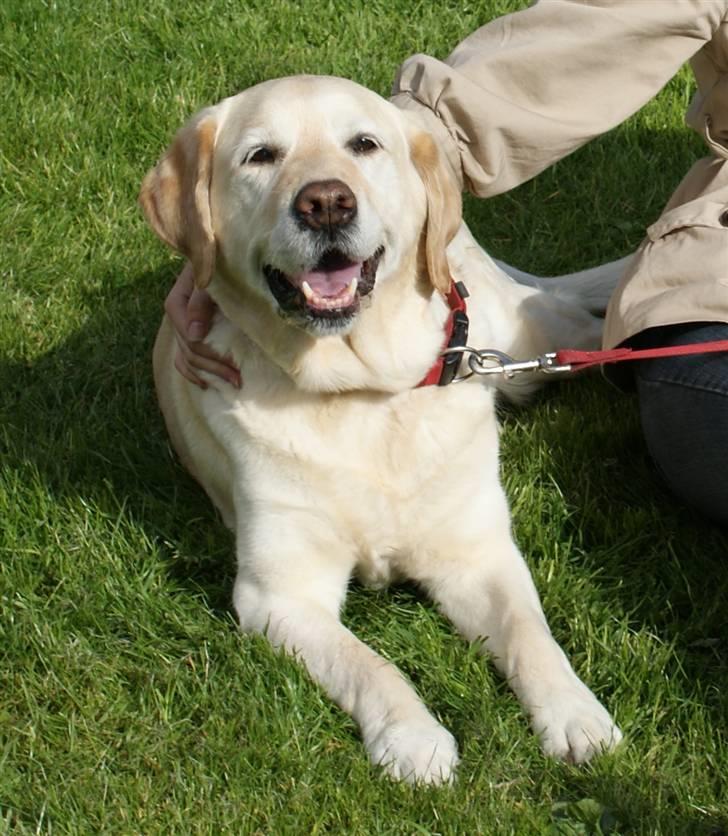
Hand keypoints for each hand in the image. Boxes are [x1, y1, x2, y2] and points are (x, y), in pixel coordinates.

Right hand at [165, 263, 240, 388]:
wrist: (222, 255)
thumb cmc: (221, 262)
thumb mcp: (212, 277)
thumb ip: (202, 300)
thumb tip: (194, 334)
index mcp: (177, 302)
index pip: (188, 337)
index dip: (210, 354)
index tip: (234, 367)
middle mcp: (176, 317)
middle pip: (188, 351)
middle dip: (213, 368)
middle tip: (238, 380)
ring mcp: (181, 326)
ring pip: (185, 358)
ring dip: (207, 374)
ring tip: (232, 383)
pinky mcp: (188, 332)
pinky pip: (182, 359)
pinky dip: (194, 373)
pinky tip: (207, 383)